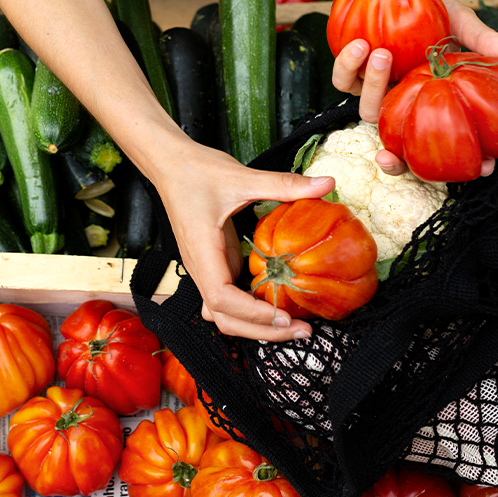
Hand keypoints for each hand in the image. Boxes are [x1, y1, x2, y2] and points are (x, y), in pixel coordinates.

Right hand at [148, 140, 334, 341]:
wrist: (170, 166)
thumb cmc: (197, 171)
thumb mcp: (243, 177)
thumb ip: (283, 183)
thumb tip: (327, 183)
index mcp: (202, 251)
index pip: (221, 299)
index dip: (252, 313)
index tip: (283, 315)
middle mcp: (201, 268)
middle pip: (224, 319)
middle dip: (262, 331)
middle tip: (303, 331)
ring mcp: (206, 269)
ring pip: (224, 315)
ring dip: (256, 326)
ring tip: (293, 326)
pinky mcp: (213, 265)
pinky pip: (228, 300)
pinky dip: (250, 311)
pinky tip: (276, 305)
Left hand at [331, 0, 497, 176]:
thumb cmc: (434, 9)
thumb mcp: (462, 24)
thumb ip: (483, 41)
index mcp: (431, 101)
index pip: (442, 145)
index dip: (457, 167)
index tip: (483, 169)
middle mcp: (404, 103)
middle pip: (398, 146)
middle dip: (395, 159)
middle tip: (392, 155)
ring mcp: (376, 92)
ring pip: (368, 112)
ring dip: (375, 87)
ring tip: (383, 53)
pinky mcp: (351, 74)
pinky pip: (343, 80)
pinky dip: (348, 65)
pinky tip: (360, 44)